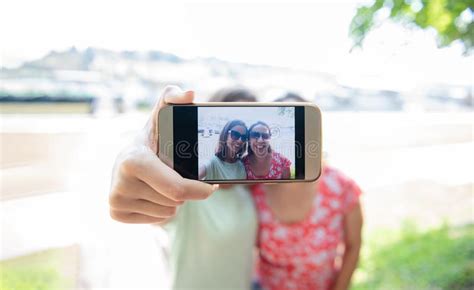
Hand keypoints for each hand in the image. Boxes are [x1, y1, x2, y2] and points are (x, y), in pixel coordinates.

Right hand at [109, 86, 216, 223]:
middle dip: (184, 192)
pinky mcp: (116, 214)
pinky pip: (156, 221)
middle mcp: (119, 183)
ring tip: (161, 183)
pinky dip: (160, 210)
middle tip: (175, 175)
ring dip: (172, 201)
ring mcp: (115, 201)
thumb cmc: (154, 136)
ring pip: (167, 212)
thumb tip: (190, 94)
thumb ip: (176, 97)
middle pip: (175, 202)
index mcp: (133, 160)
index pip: (177, 189)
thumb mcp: (164, 113)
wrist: (127, 156)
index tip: (210, 185)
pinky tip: (152, 193)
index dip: (200, 189)